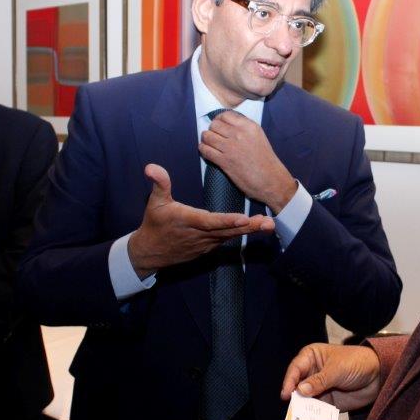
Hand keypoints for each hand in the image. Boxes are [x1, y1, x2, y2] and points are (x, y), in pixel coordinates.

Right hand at [128, 163, 274, 276]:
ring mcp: (206, 243)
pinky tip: (255, 228)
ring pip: (230, 236)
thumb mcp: (155, 202)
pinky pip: (227, 240)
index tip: (243, 219)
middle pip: (228, 231)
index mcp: (189, 221)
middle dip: (249, 227)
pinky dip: (241, 234)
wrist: (151, 252)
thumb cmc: (154, 224)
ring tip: (268, 224)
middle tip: (268, 222)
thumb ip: (159, 184)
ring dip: (250, 231)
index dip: (227, 221)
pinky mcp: (208, 247)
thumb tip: (151, 167)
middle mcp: (200, 234)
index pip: (210, 221)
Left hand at [199, 111, 297, 213]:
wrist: (270, 179)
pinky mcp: (224, 161)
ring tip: (209, 144)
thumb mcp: (258, 136)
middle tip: (214, 137)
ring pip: (207, 136)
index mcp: (249, 126)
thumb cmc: (266, 160)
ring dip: (206, 140)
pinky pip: (205, 150)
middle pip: (214, 125)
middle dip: (212, 130)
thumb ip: (244, 128)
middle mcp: (239, 134)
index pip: (225, 115)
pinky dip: (203, 150)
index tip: (218, 126)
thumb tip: (227, 125)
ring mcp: (230, 147)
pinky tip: (207, 152)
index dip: (219, 120)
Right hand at [281, 343, 381, 410]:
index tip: (286, 394)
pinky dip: (312, 416)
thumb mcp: (337, 369)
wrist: (378, 376)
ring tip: (300, 419)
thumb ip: (319, 380)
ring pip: (304, 400)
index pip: (295, 369)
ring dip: (302, 409)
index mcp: (311, 357)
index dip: (289, 381)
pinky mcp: (326, 402)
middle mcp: (311, 372)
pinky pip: (315, 410)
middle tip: (292, 410)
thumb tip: (300, 390)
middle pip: (296, 386)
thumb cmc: (357, 362)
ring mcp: (318, 388)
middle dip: (294, 398)